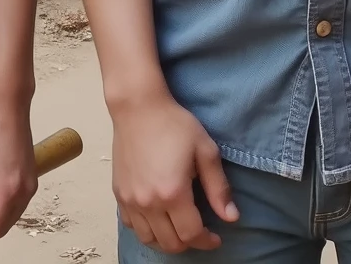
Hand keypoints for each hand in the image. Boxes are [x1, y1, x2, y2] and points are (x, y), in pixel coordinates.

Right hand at [110, 91, 237, 252]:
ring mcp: (130, 200)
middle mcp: (149, 203)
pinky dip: (147, 230)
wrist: (138, 108)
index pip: (191, 234)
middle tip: (201, 232)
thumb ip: (218, 188)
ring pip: (149, 239)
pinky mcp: (119, 194)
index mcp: (173, 193)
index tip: (216, 237)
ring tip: (180, 228)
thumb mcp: (205, 151)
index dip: (207, 241)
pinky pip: (132, 226)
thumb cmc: (175, 125)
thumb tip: (231, 217)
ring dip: (167, 241)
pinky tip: (158, 219)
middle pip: (170, 243)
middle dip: (189, 243)